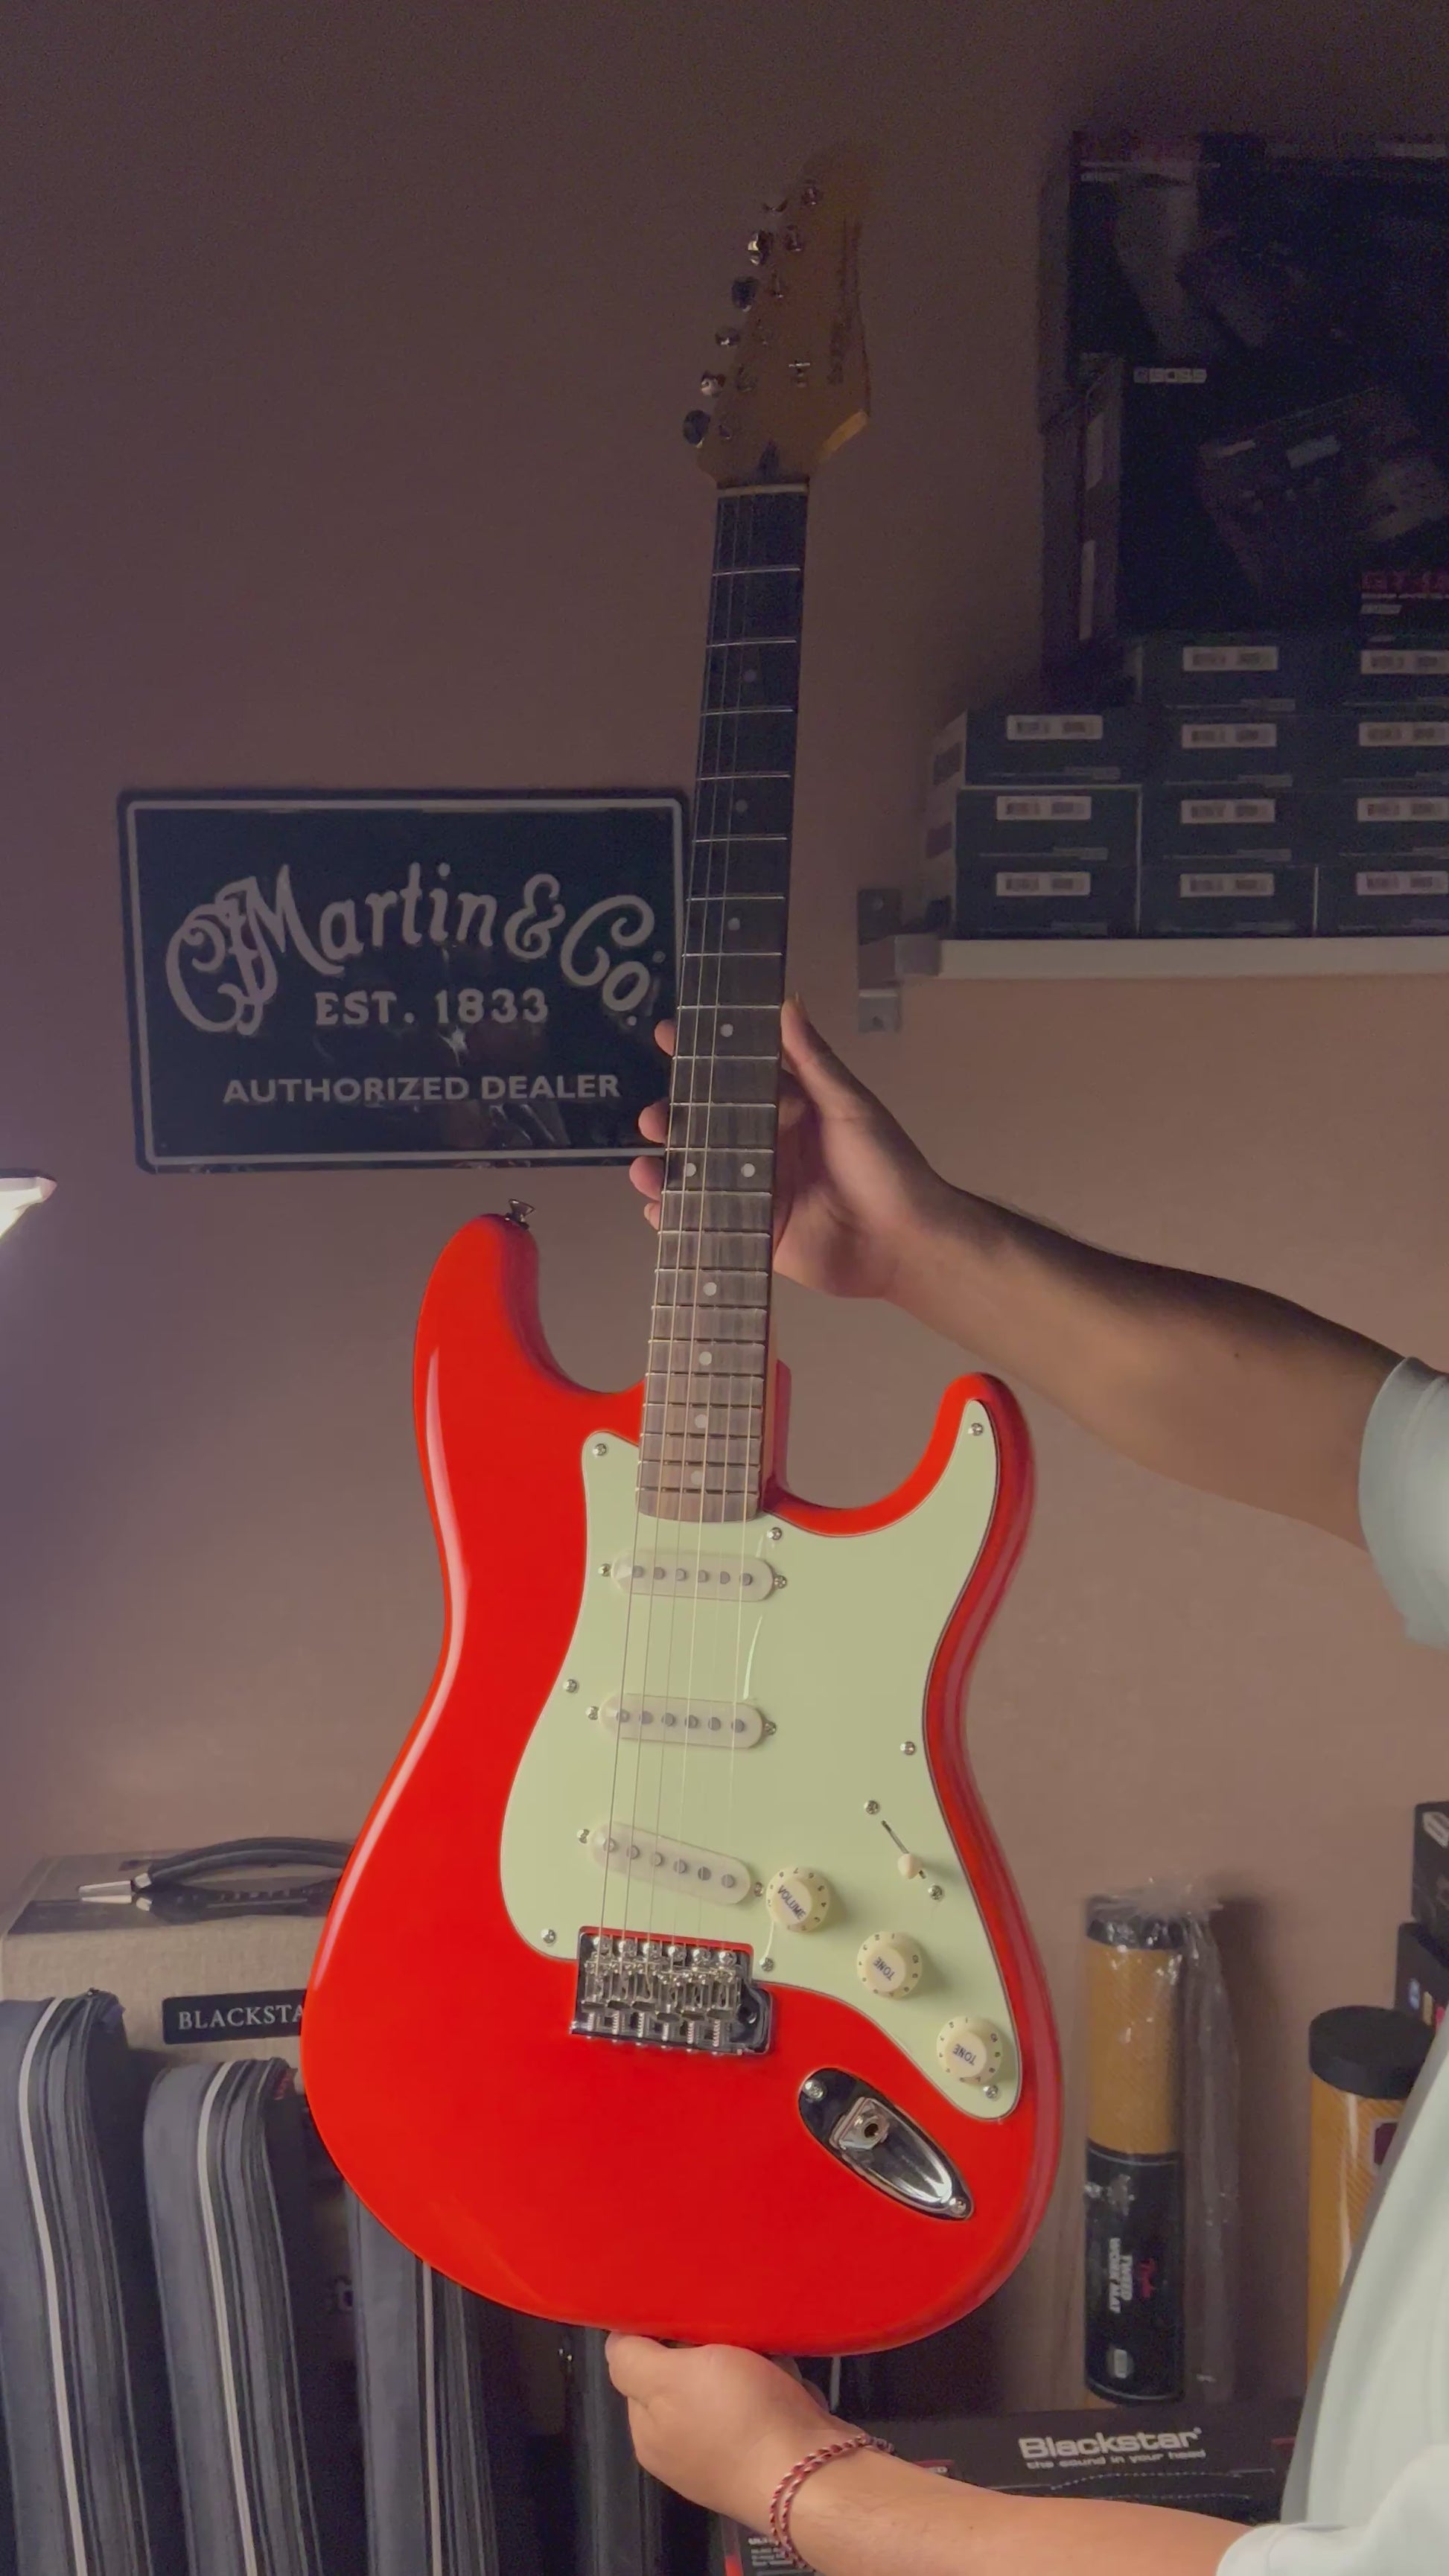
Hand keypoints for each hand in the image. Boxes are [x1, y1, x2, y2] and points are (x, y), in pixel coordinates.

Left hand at [605, 2335, 844, 2527]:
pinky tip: (789, 2384)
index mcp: (649, 2431)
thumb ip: (633, 2361)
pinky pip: (767, 2401)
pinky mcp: (769, 2451)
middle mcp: (681, 2447)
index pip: (638, 2364)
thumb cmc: (735, 2417)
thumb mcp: (669, 2378)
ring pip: (731, 2383)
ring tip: (767, 2356)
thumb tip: (617, 2342)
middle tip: (731, 2334)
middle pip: (687, 2372)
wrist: (808, 2474)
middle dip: (710, 2348)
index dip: (658, 2334)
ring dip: (750, 2362)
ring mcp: (727, 2453)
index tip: (685, 2309)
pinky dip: (779, 2385)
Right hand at [629, 997, 951, 1300]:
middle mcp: (767, 1147)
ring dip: (666, 1169)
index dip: (700, 1058)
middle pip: (706, 1128)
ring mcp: (758, 1191)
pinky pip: (706, 1221)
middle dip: (672, 1120)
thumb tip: (787, 1001)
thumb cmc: (884, 1165)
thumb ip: (812, 1060)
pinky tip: (656, 1210)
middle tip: (652, 1118)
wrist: (905, 1241)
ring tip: (645, 1169)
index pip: (735, 1078)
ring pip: (698, 1174)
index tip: (665, 1035)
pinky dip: (677, 1217)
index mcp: (789, 1111)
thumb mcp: (849, 1105)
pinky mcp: (756, 1232)